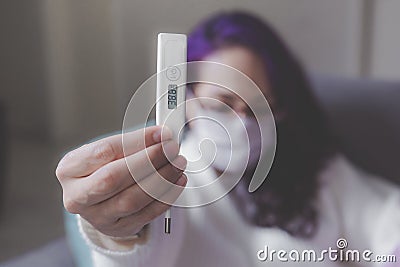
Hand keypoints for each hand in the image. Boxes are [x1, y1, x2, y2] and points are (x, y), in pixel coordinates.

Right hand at [56, 126, 186, 237]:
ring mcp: (96, 216)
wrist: (99, 199)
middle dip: (148, 161)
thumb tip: (162, 135)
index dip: (137, 141)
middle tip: (171, 149)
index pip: (104, 151)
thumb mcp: (109, 151)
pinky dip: (166, 196)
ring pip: (132, 199)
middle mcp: (77, 196)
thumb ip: (133, 142)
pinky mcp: (117, 229)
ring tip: (177, 163)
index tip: (161, 133)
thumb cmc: (104, 167)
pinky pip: (146, 214)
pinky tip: (177, 181)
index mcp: (70, 168)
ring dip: (161, 179)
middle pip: (114, 178)